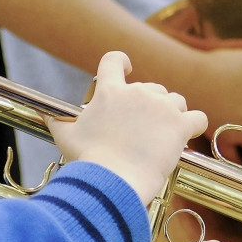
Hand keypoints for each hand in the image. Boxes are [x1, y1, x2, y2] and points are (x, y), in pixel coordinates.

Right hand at [48, 51, 207, 203]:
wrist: (113, 181)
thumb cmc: (88, 161)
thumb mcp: (65, 137)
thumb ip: (56, 121)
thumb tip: (44, 115)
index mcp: (109, 92)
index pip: (114, 60)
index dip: (121, 62)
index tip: (127, 68)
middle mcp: (138, 93)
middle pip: (153, 88)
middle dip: (151, 105)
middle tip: (145, 129)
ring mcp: (161, 107)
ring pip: (176, 101)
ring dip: (172, 115)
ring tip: (163, 137)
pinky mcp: (180, 125)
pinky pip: (197, 118)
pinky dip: (194, 126)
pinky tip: (187, 136)